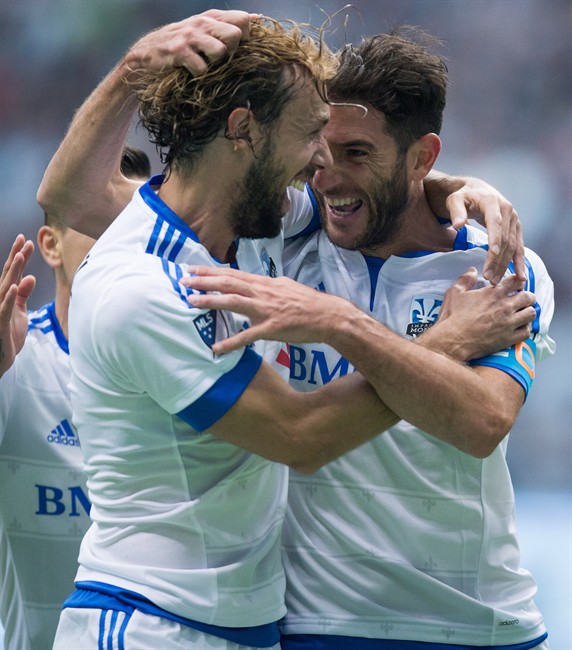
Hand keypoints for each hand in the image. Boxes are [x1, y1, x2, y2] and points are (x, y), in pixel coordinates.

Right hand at [0, 235, 35, 376]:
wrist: (0, 360)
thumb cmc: (7, 336)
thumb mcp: (18, 313)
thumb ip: (23, 295)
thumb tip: (31, 277)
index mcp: (4, 296)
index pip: (12, 273)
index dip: (19, 257)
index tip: (26, 240)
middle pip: (8, 275)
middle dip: (17, 257)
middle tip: (25, 240)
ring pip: (5, 287)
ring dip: (14, 272)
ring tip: (21, 256)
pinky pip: (4, 309)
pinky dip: (9, 297)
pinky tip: (15, 285)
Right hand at [123, 9, 255, 81]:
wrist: (144, 56)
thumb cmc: (180, 45)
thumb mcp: (203, 29)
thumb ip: (227, 24)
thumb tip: (256, 19)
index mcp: (210, 17)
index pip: (243, 19)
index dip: (247, 37)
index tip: (237, 49)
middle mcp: (201, 23)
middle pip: (236, 34)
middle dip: (234, 51)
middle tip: (221, 59)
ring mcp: (189, 37)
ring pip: (221, 51)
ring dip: (216, 64)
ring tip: (205, 65)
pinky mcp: (178, 52)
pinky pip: (201, 67)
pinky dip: (199, 74)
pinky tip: (191, 72)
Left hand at [182, 266, 346, 353]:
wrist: (329, 316)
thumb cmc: (308, 303)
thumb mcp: (285, 287)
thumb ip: (266, 287)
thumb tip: (254, 284)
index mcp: (265, 283)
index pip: (233, 274)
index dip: (211, 271)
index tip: (193, 269)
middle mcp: (263, 292)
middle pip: (228, 283)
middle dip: (204, 281)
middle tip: (183, 280)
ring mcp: (266, 310)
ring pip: (233, 302)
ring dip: (211, 301)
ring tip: (191, 302)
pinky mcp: (272, 328)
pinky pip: (247, 336)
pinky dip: (230, 342)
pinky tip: (215, 348)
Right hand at [418, 267, 535, 361]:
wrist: (452, 340)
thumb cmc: (452, 317)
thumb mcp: (454, 293)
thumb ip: (465, 279)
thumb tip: (472, 270)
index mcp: (493, 293)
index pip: (515, 281)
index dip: (517, 282)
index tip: (514, 287)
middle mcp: (505, 306)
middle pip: (529, 297)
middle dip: (527, 297)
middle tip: (522, 300)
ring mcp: (509, 323)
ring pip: (531, 314)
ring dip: (528, 312)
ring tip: (522, 314)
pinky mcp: (509, 338)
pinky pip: (527, 332)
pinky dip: (525, 329)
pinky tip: (518, 328)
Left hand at [445, 176, 524, 285]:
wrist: (477, 190)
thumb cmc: (463, 196)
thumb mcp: (454, 200)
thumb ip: (456, 212)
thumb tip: (458, 225)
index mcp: (493, 202)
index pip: (495, 223)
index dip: (495, 239)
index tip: (492, 255)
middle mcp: (508, 210)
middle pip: (504, 238)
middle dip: (497, 259)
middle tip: (488, 278)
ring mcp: (514, 219)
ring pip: (512, 245)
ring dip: (505, 264)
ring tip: (496, 281)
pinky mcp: (516, 228)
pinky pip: (519, 247)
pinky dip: (519, 262)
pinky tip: (520, 276)